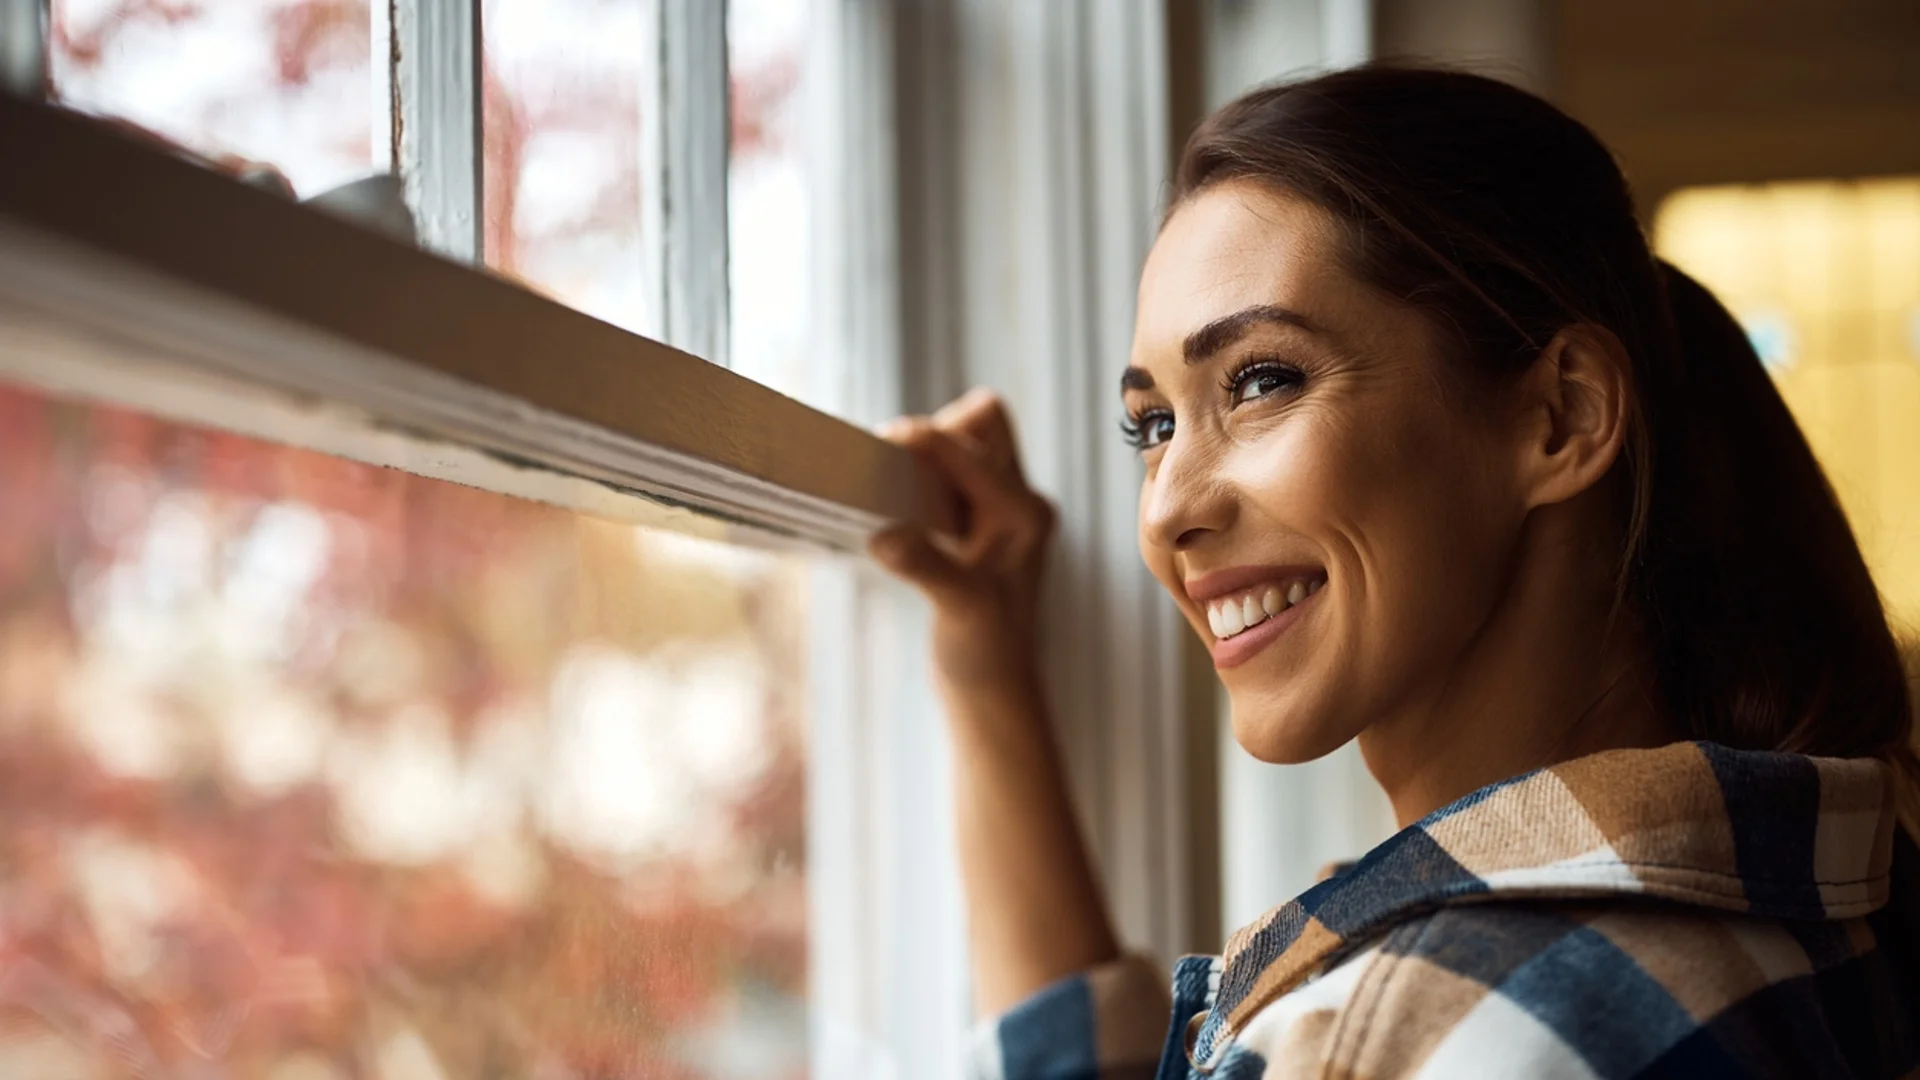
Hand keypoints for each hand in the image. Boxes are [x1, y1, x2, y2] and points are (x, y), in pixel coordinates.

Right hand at [870, 388, 1055, 695]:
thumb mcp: (959, 610)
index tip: (880, 440)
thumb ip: (927, 567)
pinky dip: (923, 472)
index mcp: (1024, 512)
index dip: (923, 437)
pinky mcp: (980, 522)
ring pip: (969, 442)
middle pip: (985, 422)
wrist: (993, 688)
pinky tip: (897, 501)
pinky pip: (952, 471)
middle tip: (895, 463)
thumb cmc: (986, 653)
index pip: (970, 449)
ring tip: (893, 478)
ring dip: (930, 449)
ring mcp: (1002, 510)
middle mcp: (1021, 501)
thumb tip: (886, 535)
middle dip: (938, 429)